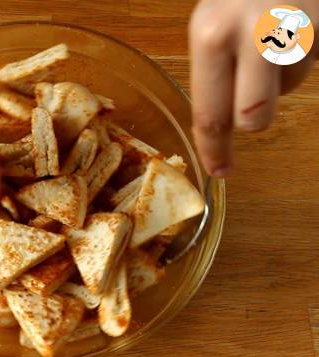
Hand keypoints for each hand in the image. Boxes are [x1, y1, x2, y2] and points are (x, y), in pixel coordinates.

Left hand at [189, 0, 317, 176]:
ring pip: (288, 90)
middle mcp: (251, 34)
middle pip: (253, 118)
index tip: (219, 171)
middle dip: (254, 117)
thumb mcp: (212, 23)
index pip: (209, 114)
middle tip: (253, 96)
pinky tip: (295, 29)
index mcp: (210, 36)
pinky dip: (303, 57)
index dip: (215, 150)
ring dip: (282, 77)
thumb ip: (215, 69)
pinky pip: (312, 64)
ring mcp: (295, 28)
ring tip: (276, 37)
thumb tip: (219, 124)